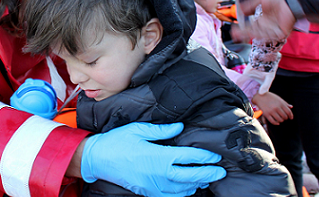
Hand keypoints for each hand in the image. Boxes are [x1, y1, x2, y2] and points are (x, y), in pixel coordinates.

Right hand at [80, 122, 225, 196]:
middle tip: (220, 172)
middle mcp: (160, 175)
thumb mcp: (139, 130)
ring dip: (197, 184)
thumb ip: (162, 131)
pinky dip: (183, 193)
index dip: (205, 157)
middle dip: (208, 174)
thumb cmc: (117, 142)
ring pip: (183, 190)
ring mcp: (154, 186)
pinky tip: (187, 187)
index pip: (190, 158)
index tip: (216, 156)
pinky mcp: (148, 192)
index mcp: (160, 157)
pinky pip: (171, 196)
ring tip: (206, 179)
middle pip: (192, 177)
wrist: (98, 160)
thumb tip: (180, 128)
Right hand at [239, 0, 295, 40]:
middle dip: (244, 34)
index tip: (234, 30)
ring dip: (251, 34)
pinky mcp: (281, 32)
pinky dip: (263, 35)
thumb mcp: (259, 0)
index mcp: (264, 19)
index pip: (251, 26)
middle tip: (234, 35)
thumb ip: (250, 6)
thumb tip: (241, 10)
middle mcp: (269, 25)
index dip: (242, 29)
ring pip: (260, 34)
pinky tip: (254, 34)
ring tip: (241, 33)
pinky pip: (270, 36)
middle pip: (254, 32)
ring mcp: (275, 29)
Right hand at [251, 92, 292, 124]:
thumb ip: (285, 103)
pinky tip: (277, 122)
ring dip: (281, 120)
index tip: (291, 118)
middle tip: (285, 118)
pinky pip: (273, 121)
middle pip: (285, 116)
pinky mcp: (266, 114)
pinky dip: (276, 123)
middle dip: (286, 118)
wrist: (260, 96)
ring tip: (281, 119)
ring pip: (280, 119)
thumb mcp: (279, 99)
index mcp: (281, 103)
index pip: (289, 112)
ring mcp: (271, 111)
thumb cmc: (270, 97)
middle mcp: (277, 107)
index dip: (291, 116)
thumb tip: (291, 107)